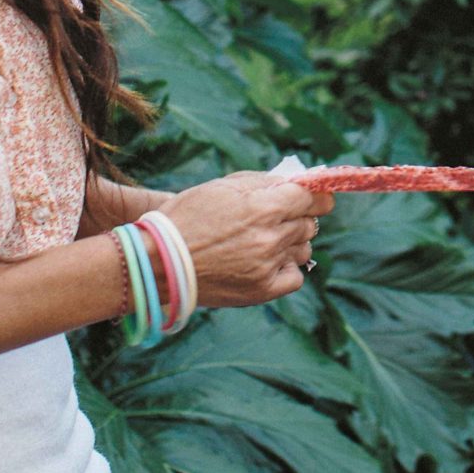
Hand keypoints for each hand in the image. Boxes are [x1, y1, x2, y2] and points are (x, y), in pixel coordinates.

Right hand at [155, 172, 330, 309]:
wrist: (157, 262)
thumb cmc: (187, 218)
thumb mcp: (223, 187)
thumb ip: (264, 182)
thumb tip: (295, 181)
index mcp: (263, 207)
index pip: (311, 197)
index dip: (315, 194)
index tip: (314, 195)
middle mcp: (270, 238)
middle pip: (309, 223)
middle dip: (298, 217)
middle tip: (278, 218)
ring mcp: (268, 267)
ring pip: (304, 248)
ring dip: (292, 242)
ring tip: (264, 241)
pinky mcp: (262, 291)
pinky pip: (295, 276)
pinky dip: (286, 267)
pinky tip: (266, 262)